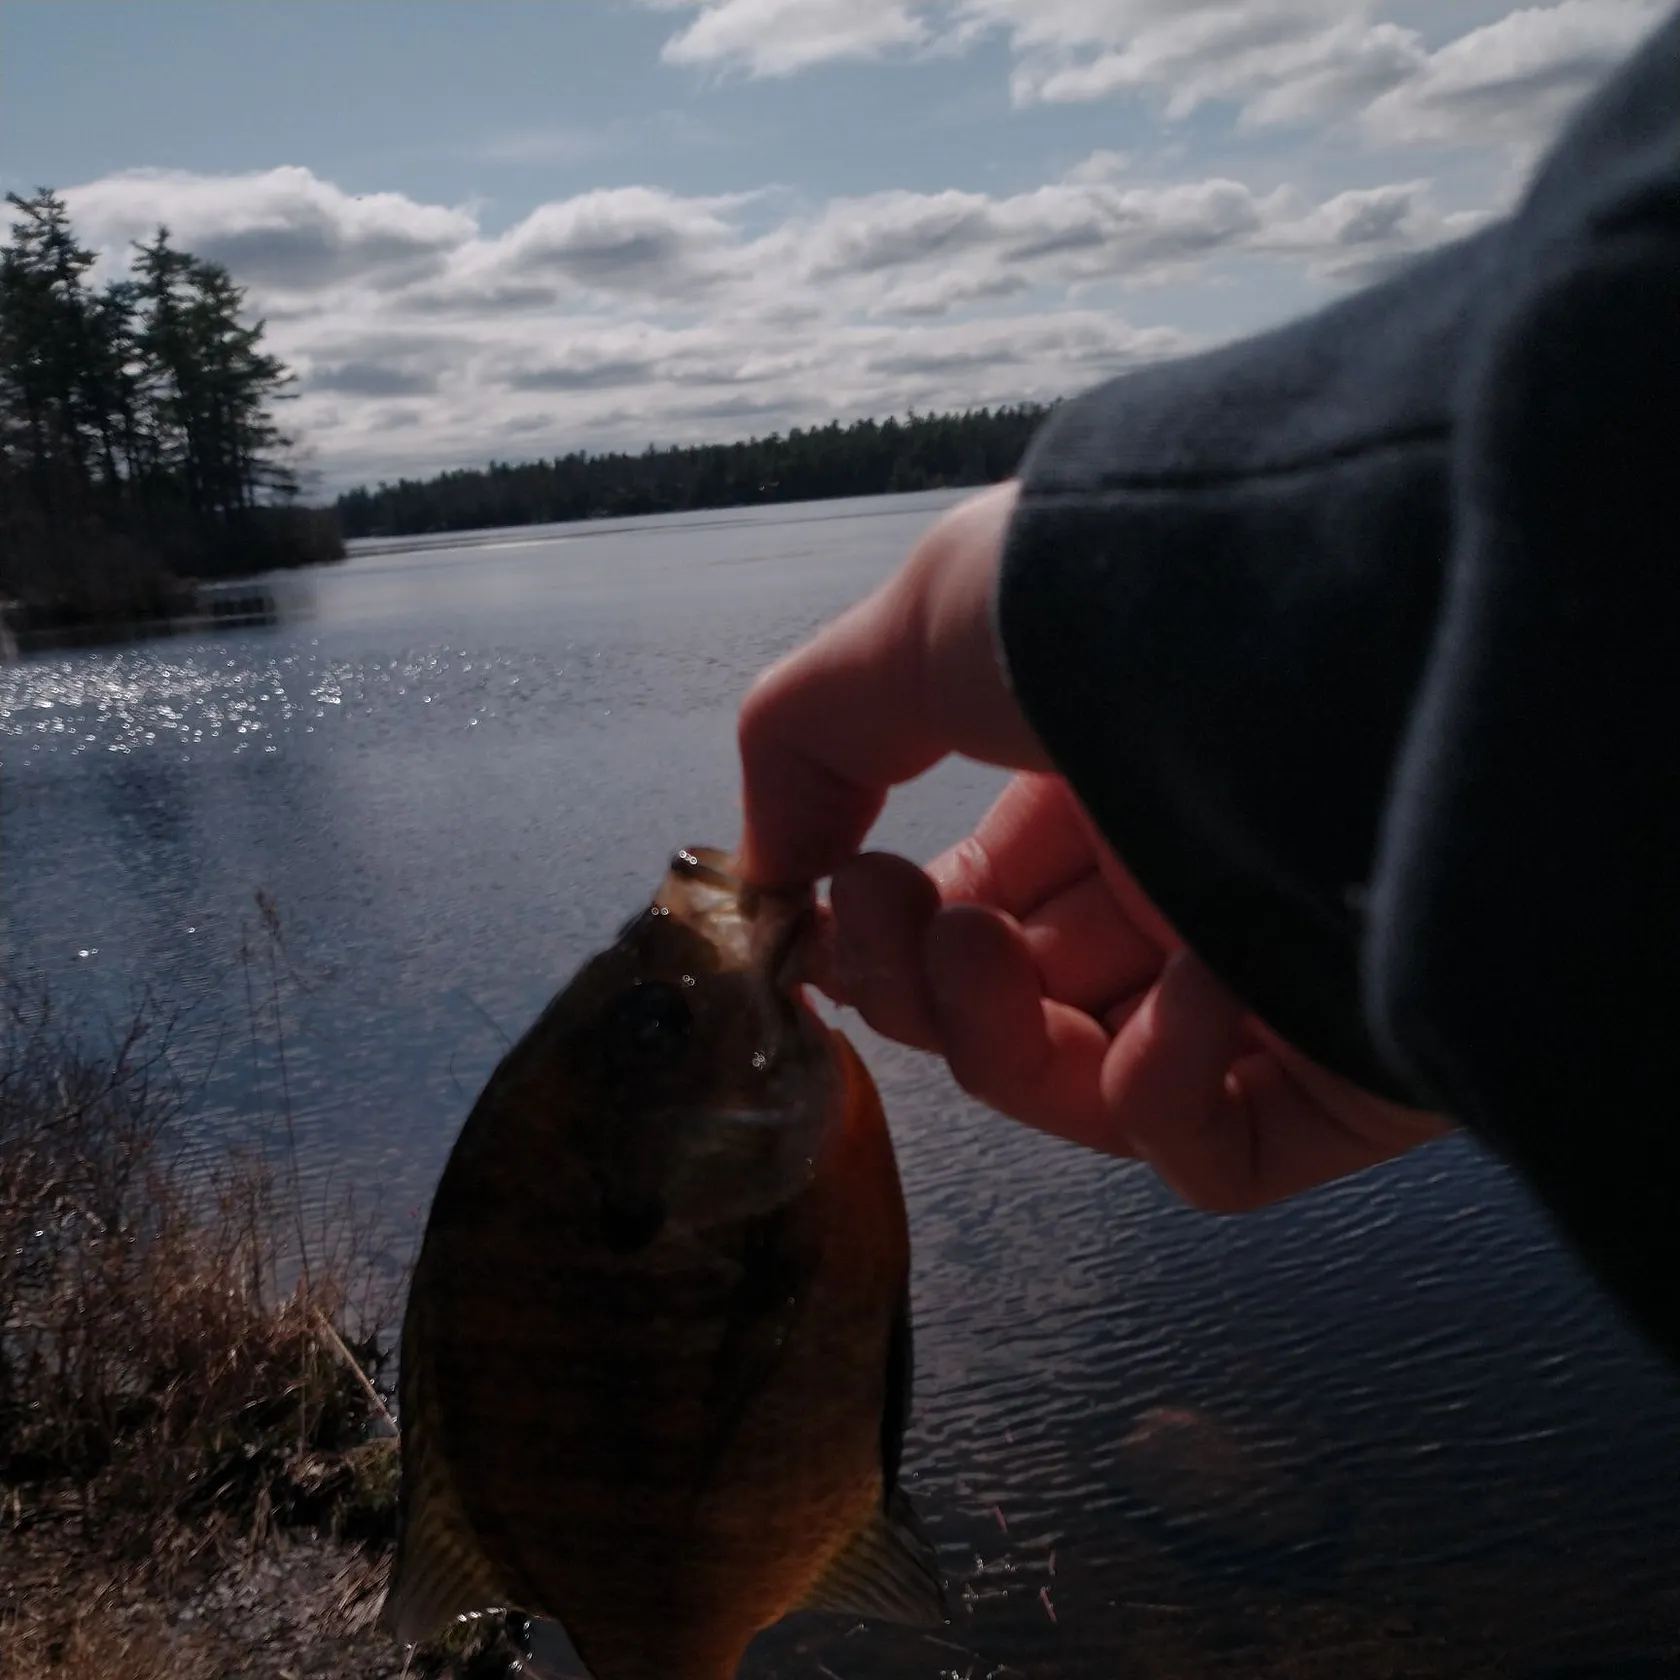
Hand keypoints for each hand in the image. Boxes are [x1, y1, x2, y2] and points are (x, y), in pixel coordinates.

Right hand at [738, 484, 1450, 1209]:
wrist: (1338, 617)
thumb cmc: (1126, 601)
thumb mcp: (926, 620)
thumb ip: (807, 737)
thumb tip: (765, 869)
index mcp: (1105, 787)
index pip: (976, 908)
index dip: (885, 928)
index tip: (832, 898)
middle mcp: (1184, 882)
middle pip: (1013, 1008)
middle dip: (921, 983)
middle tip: (903, 922)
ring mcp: (1262, 983)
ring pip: (1088, 1092)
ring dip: (1002, 1042)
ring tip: (986, 956)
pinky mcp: (1346, 1075)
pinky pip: (1221, 1155)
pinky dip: (1163, 1101)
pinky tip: (1197, 995)